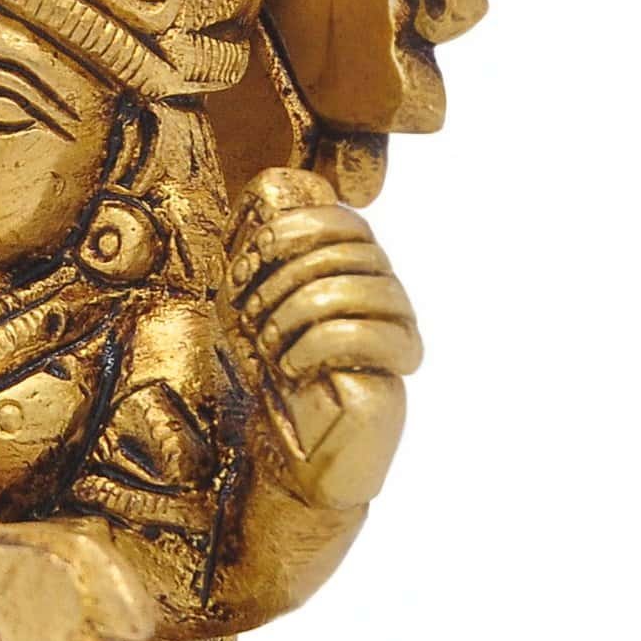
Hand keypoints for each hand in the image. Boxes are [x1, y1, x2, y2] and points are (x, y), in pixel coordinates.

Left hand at [224, 168, 421, 509]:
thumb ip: (261, 243)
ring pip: (356, 286)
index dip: (287, 234)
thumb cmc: (261, 383)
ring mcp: (396, 333)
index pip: (341, 217)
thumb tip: (278, 182)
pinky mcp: (394, 377)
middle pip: (348, 246)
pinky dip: (311, 346)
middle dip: (279, 279)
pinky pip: (363, 334)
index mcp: (353, 270)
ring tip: (270, 349)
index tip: (245, 272)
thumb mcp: (244, 302)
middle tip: (250, 320)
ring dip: (290, 316)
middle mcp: (384, 294)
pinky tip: (292, 369)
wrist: (273, 458)